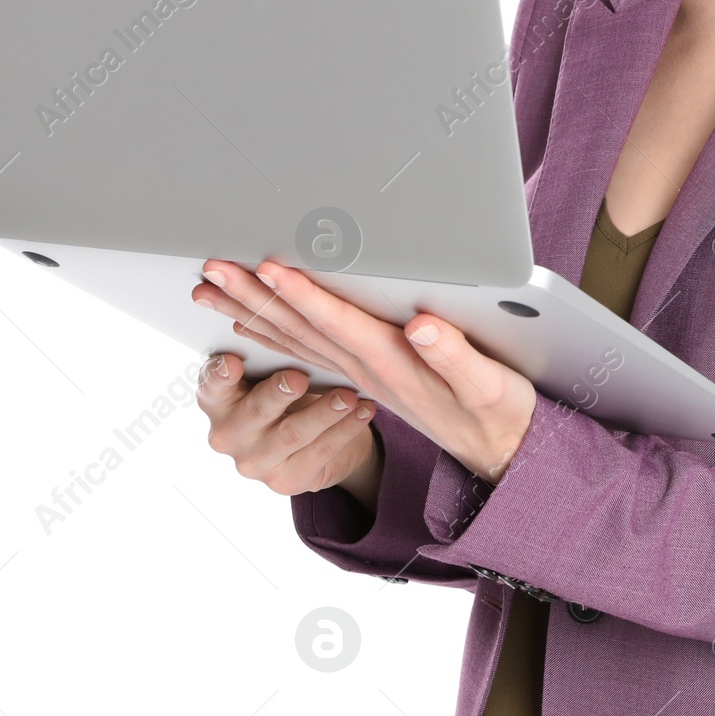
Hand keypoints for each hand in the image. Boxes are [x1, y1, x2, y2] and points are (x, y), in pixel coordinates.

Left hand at [192, 257, 537, 482]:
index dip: (303, 294)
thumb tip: (423, 326)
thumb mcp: (488, 385)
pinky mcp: (365, 374)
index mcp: (394, 364)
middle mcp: (367, 370)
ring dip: (251, 309)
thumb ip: (454, 355)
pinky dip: (273, 332)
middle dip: (256, 295)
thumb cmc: (497, 412)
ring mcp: (361, 374)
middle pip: (300, 327)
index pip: (337, 324)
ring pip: (293, 336)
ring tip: (213, 286)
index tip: (269, 267)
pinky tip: (249, 319)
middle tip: (214, 268)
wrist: (500, 448)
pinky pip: (305, 350)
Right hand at [196, 354, 381, 504]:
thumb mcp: (272, 369)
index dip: (219, 376)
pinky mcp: (286, 481)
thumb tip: (287, 315)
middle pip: (254, 412)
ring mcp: (255, 463)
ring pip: (292, 434)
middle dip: (277, 393)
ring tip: (349, 395)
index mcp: (217, 401)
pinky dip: (345, 429)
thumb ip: (270, 352)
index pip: (211, 387)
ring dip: (324, 413)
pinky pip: (320, 452)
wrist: (314, 435)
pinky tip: (364, 411)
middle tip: (299, 378)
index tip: (232, 362)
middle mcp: (228, 435)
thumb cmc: (285, 389)